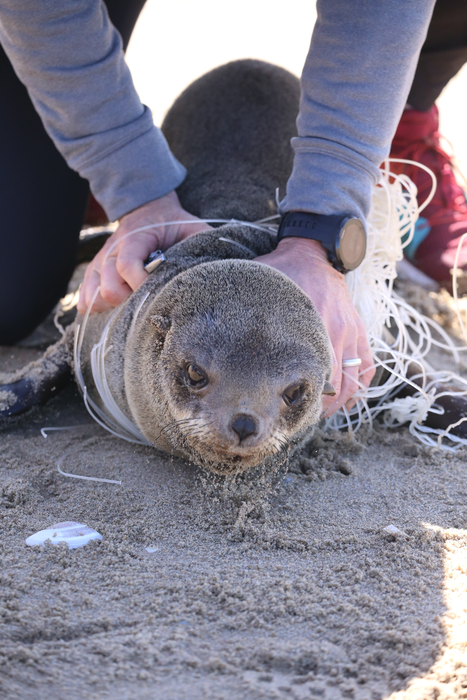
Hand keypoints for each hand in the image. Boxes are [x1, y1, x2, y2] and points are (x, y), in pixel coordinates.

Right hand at [78, 191, 211, 313]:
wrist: (147, 208)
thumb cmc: (174, 224)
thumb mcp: (193, 227)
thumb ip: (206, 242)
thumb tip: (232, 262)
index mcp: (134, 238)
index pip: (126, 265)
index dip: (141, 284)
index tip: (160, 292)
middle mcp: (111, 251)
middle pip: (109, 288)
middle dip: (130, 301)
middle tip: (150, 302)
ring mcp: (100, 263)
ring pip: (94, 297)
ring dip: (114, 308)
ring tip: (135, 308)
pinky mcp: (95, 274)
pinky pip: (85, 300)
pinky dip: (96, 309)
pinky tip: (115, 313)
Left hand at [256, 237, 374, 415]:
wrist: (314, 251)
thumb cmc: (283, 271)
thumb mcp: (262, 287)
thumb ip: (243, 309)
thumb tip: (210, 326)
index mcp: (308, 325)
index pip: (309, 374)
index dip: (300, 398)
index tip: (286, 410)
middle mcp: (332, 332)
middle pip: (332, 384)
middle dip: (319, 406)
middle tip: (302, 419)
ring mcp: (349, 332)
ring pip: (351, 380)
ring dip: (340, 401)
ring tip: (324, 413)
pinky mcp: (359, 330)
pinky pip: (366, 366)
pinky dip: (359, 386)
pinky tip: (347, 401)